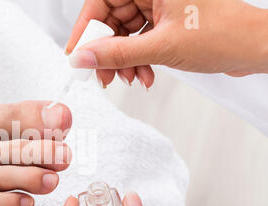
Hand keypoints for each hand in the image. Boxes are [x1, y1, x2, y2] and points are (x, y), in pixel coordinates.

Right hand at [67, 0, 267, 83]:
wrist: (254, 48)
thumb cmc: (225, 33)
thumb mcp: (162, 46)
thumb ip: (117, 54)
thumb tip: (84, 57)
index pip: (102, 0)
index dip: (86, 27)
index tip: (76, 52)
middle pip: (112, 18)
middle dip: (106, 50)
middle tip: (102, 73)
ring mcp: (160, 6)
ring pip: (125, 33)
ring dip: (123, 60)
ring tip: (129, 78)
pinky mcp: (166, 22)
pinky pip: (139, 41)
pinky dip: (137, 60)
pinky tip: (144, 74)